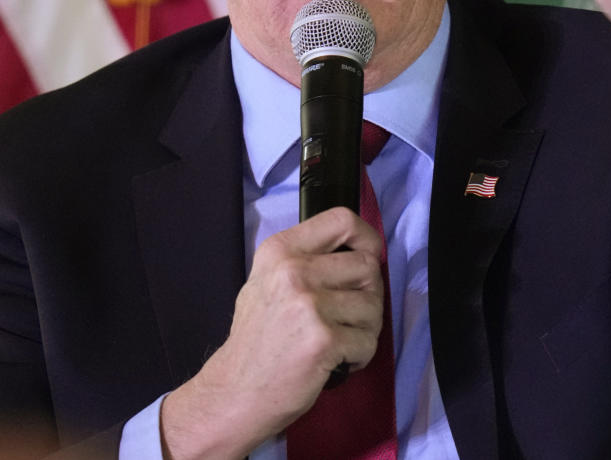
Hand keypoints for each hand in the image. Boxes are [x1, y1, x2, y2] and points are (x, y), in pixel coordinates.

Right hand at [159, 207, 385, 457]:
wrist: (236, 391)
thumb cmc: (258, 339)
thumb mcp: (267, 281)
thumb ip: (306, 260)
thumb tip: (360, 251)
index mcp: (280, 250)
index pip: (341, 220)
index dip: (367, 238)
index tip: (370, 257)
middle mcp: (293, 271)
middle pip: (367, 266)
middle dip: (369, 294)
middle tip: (350, 316)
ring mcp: (309, 304)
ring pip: (373, 305)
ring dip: (366, 329)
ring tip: (340, 341)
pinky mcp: (324, 339)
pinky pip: (368, 340)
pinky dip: (360, 355)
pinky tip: (337, 361)